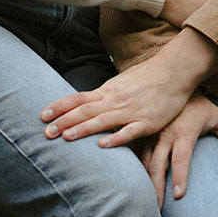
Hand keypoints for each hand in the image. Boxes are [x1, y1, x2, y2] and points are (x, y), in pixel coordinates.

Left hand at [40, 28, 217, 148]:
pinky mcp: (148, 122)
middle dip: (64, 122)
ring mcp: (131, 111)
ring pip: (102, 121)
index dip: (59, 107)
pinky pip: (129, 131)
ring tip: (65, 138)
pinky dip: (115, 138)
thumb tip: (87, 103)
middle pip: (85, 111)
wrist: (175, 70)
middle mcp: (115, 100)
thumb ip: (105, 95)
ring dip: (82, 129)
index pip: (78, 98)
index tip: (42, 115)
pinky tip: (102, 145)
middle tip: (45, 133)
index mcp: (108, 91)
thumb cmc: (148, 78)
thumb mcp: (121, 83)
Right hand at [139, 95, 217, 208]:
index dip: (180, 177)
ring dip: (145, 185)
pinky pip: (136, 156)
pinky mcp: (142, 134)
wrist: (176, 83)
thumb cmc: (201, 106)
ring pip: (144, 163)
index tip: (179, 196)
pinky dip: (136, 173)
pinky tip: (137, 188)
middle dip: (156, 190)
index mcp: (184, 131)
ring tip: (147, 205)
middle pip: (157, 166)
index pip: (181, 158)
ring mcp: (150, 134)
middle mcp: (164, 134)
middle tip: (158, 212)